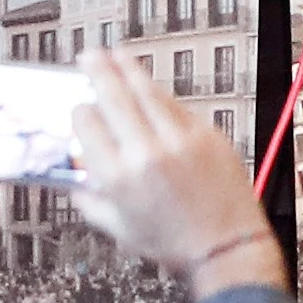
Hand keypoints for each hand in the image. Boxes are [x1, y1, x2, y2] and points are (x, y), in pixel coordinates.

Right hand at [63, 51, 286, 298]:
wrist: (227, 248)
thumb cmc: (176, 246)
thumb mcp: (121, 230)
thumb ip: (92, 205)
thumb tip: (76, 185)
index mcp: (120, 178)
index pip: (88, 127)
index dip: (80, 112)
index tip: (78, 108)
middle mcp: (147, 152)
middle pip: (115, 98)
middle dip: (98, 72)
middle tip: (88, 56)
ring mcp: (179, 139)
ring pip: (147, 92)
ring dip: (128, 69)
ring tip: (114, 54)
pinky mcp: (206, 133)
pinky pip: (176, 104)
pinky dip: (159, 92)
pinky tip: (149, 84)